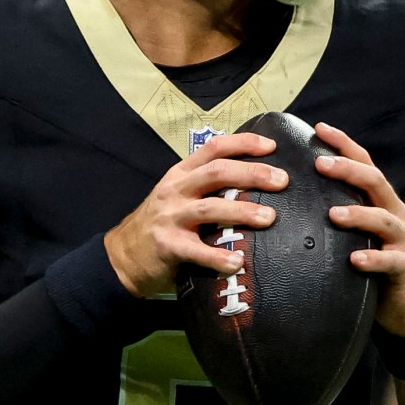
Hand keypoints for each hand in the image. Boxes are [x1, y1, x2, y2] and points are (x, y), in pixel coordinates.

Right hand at [104, 132, 283, 298]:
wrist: (123, 255)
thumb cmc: (160, 224)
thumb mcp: (178, 196)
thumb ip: (206, 188)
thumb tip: (254, 184)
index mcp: (181, 174)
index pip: (214, 148)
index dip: (244, 143)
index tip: (272, 146)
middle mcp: (175, 190)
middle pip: (217, 173)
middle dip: (252, 174)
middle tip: (281, 181)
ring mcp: (169, 217)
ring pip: (210, 208)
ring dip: (242, 211)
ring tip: (269, 218)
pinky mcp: (167, 245)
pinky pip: (197, 250)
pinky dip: (219, 256)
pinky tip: (237, 261)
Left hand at [312, 123, 404, 335]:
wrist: (403, 301)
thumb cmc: (369, 259)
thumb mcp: (352, 230)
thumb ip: (332, 210)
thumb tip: (286, 194)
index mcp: (379, 199)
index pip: (363, 163)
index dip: (344, 144)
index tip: (319, 128)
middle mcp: (393, 212)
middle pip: (375, 182)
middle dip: (349, 170)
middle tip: (321, 164)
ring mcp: (401, 239)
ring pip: (383, 219)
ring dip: (358, 214)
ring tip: (333, 214)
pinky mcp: (403, 267)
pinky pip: (390, 261)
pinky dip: (373, 258)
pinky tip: (355, 259)